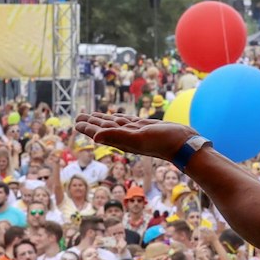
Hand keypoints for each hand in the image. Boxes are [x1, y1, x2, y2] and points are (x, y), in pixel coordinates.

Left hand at [75, 114, 190, 161]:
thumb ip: (116, 136)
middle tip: (79, 117)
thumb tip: (94, 138)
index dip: (88, 127)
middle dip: (92, 122)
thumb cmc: (162, 142)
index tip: (77, 122)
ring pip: (115, 124)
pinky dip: (119, 119)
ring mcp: (136, 132)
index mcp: (122, 140)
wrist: (183, 144)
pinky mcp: (144, 127)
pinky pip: (127, 121)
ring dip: (103, 120)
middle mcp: (127, 137)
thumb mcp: (138, 138)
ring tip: (93, 116)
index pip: (101, 132)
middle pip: (105, 128)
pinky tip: (117, 117)